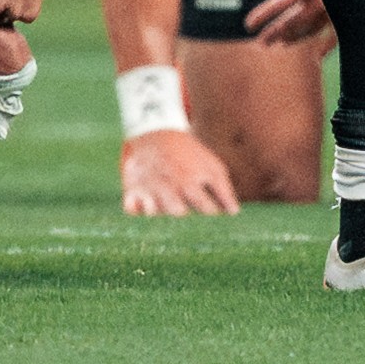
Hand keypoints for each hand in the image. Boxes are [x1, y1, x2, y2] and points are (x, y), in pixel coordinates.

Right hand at [120, 126, 241, 216]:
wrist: (155, 135)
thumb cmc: (189, 157)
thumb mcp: (211, 167)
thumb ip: (224, 191)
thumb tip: (234, 213)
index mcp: (191, 181)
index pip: (207, 210)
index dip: (214, 219)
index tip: (216, 224)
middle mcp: (170, 186)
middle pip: (178, 213)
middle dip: (187, 222)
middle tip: (193, 227)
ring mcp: (149, 188)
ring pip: (153, 212)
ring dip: (161, 217)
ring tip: (169, 222)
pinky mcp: (132, 190)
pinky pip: (130, 207)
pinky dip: (136, 210)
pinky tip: (143, 209)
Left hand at [242, 0, 334, 48]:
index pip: (279, 4)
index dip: (263, 15)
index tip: (248, 25)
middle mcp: (322, 1)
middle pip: (294, 22)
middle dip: (277, 32)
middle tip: (262, 42)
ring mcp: (337, 9)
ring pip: (312, 28)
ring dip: (296, 36)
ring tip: (284, 41)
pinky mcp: (349, 12)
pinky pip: (334, 32)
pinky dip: (325, 42)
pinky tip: (320, 50)